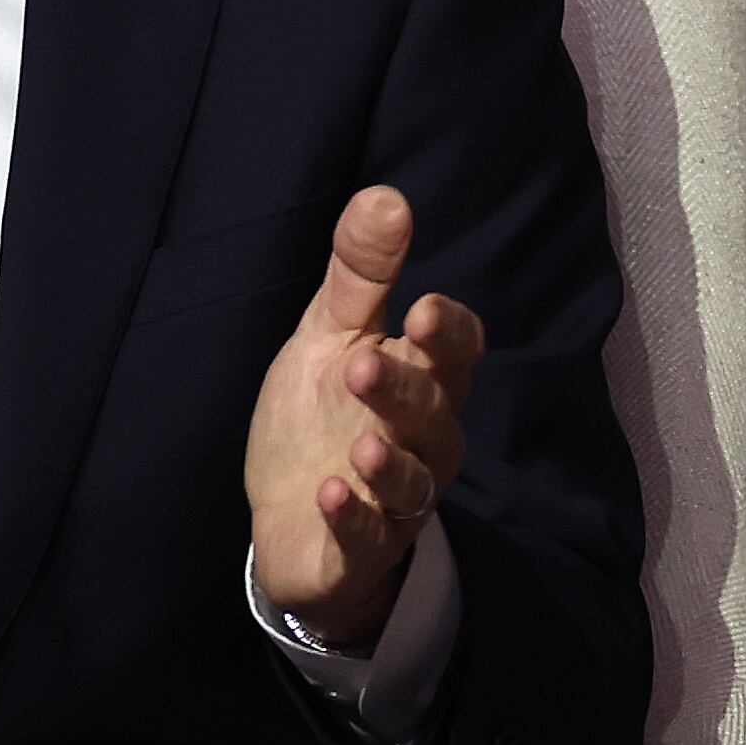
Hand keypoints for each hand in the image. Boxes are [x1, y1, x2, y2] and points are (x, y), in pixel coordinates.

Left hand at [244, 186, 483, 645]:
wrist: (289, 520)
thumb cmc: (321, 417)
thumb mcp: (329, 338)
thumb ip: (359, 275)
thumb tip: (386, 195)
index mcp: (420, 381)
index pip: (456, 354)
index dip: (449, 335)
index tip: (425, 308)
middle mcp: (421, 441)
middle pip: (432, 413)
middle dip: (403, 389)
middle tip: (361, 366)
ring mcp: (395, 500)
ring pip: (413, 481)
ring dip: (390, 464)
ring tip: (363, 445)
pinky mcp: (362, 549)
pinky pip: (369, 537)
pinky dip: (354, 518)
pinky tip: (331, 494)